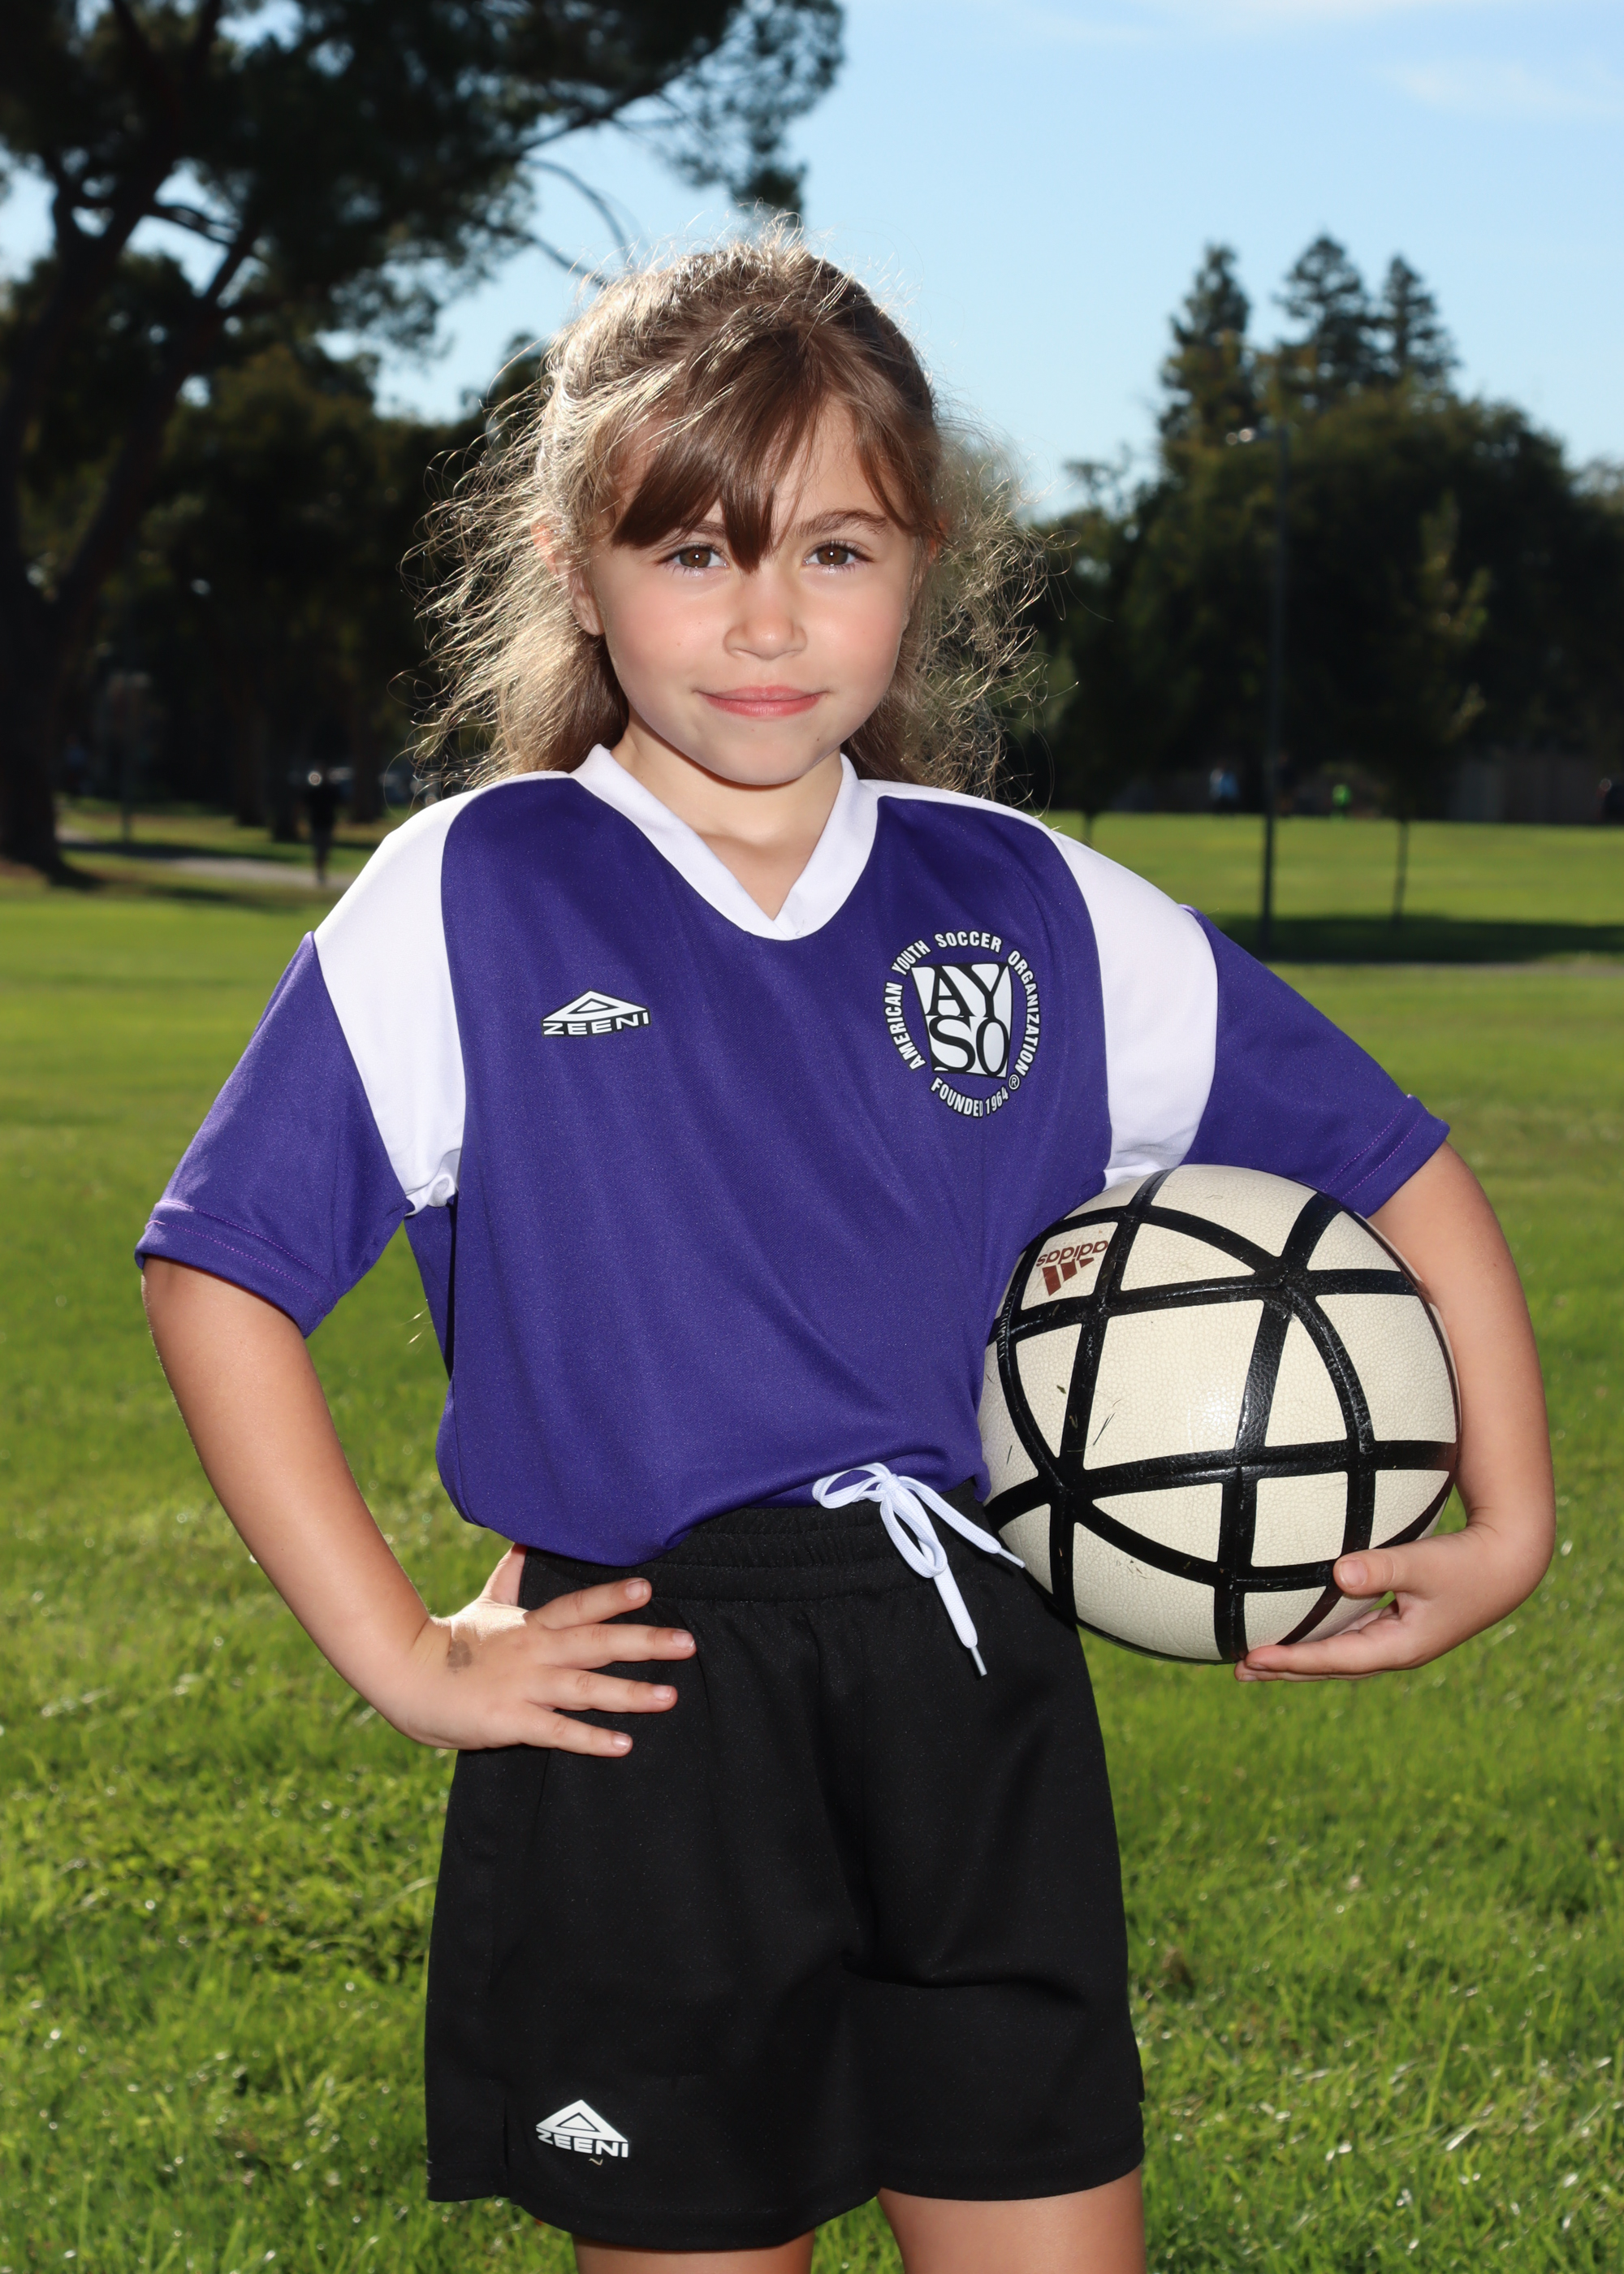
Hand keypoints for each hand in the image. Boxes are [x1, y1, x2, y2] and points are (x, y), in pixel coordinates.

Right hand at [392, 1551, 694, 1751]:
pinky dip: (591, 1738)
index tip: (647, 1589)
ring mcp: (524, 1686)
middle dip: (643, 1642)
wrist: (407, 1677)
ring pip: (585, 1688)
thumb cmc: (452, 1643)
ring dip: (629, 1694)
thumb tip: (525, 1540)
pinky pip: (558, 1731)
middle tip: (687, 1643)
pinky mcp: (511, 1721)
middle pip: (596, 1643)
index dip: (611, 1597)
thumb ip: (512, 1576)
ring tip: (670, 1697)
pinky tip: (624, 1744)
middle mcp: (535, 1652)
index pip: (578, 1606)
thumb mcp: (487, 1604)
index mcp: (532, 1625)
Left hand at [1235, 1515, 1545, 1683]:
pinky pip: (1348, 1637)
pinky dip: (1319, 1639)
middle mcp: (1394, 1649)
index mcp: (1399, 1646)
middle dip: (1285, 1670)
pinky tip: (1298, 1630)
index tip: (1252, 1658)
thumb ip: (1383, 1568)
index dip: (1292, 1661)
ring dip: (1298, 1658)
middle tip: (1238, 1670)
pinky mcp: (1398, 1624)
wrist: (1508, 1565)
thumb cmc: (1467, 1563)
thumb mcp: (1424, 1563)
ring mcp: (1396, 1640)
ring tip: (1256, 1660)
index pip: (1333, 1659)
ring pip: (1336, 1654)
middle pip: (1328, 1666)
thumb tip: (1339, 1574)